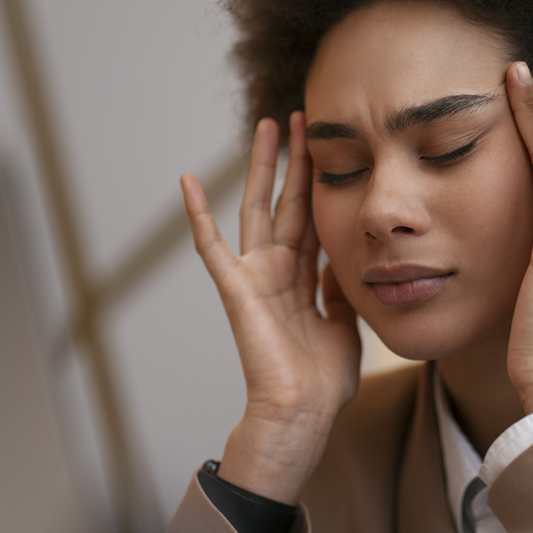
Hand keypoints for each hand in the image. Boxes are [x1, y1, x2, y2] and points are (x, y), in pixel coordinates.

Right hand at [180, 111, 360, 503]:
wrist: (302, 414)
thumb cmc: (321, 381)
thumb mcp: (344, 324)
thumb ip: (339, 288)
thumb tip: (341, 259)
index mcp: (304, 278)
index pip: (313, 218)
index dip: (321, 182)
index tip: (332, 146)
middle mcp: (278, 269)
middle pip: (287, 201)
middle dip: (296, 161)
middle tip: (302, 118)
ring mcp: (255, 275)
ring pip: (256, 209)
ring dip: (261, 168)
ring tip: (266, 126)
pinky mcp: (235, 288)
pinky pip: (211, 247)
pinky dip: (198, 215)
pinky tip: (188, 181)